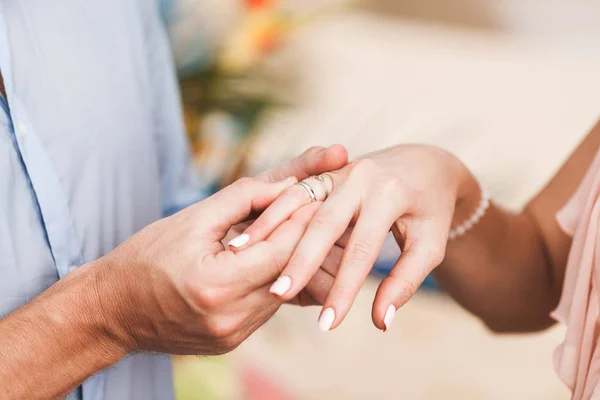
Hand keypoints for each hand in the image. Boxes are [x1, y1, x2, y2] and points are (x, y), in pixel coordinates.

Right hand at [93, 176, 323, 355]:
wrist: (112, 310)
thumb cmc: (146, 257)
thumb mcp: (192, 218)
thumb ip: (244, 198)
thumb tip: (288, 185)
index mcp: (218, 285)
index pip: (282, 249)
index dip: (303, 219)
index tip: (316, 194)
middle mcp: (230, 317)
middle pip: (290, 272)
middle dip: (305, 238)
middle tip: (317, 208)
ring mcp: (233, 335)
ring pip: (283, 290)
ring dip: (291, 260)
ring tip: (297, 229)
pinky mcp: (232, 342)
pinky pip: (267, 306)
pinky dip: (273, 280)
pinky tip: (272, 258)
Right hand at [231, 145, 473, 330]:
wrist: (423, 164)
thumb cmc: (430, 210)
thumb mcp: (430, 244)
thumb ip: (406, 280)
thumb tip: (381, 321)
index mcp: (390, 193)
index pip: (362, 249)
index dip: (345, 289)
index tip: (329, 324)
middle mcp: (360, 176)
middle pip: (324, 222)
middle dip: (300, 259)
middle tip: (278, 294)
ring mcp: (339, 171)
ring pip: (299, 200)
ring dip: (271, 228)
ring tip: (244, 257)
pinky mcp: (324, 173)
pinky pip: (293, 192)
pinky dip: (269, 212)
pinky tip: (247, 235)